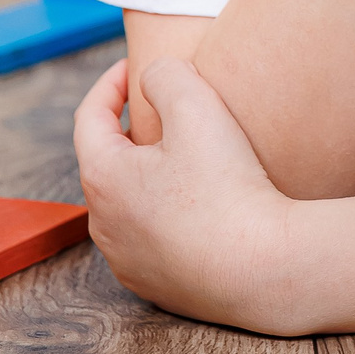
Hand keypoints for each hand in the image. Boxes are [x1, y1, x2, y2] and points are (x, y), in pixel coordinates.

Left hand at [73, 56, 314, 334]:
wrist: (264, 270)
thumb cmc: (228, 189)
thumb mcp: (197, 107)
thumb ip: (165, 75)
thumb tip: (152, 77)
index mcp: (103, 178)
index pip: (90, 117)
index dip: (110, 84)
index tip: (134, 68)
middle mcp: (103, 225)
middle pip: (107, 161)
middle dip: (129, 130)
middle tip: (163, 112)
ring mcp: (126, 260)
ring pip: (126, 202)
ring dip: (146, 174)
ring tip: (182, 158)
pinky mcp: (154, 285)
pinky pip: (149, 237)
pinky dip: (163, 213)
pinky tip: (198, 206)